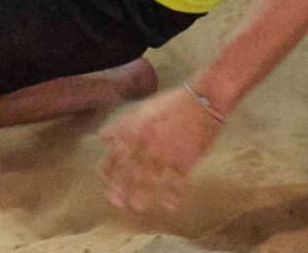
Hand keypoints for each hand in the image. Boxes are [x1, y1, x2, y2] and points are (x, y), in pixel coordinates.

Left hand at [98, 88, 221, 214]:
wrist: (204, 100)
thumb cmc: (172, 104)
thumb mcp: (143, 108)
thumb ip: (123, 124)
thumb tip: (103, 136)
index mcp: (137, 129)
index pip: (116, 153)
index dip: (108, 169)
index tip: (105, 180)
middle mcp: (149, 143)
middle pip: (131, 170)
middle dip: (121, 187)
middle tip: (116, 202)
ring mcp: (168, 153)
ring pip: (151, 178)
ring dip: (143, 195)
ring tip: (137, 207)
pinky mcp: (186, 159)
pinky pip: (178, 181)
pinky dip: (173, 195)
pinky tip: (170, 207)